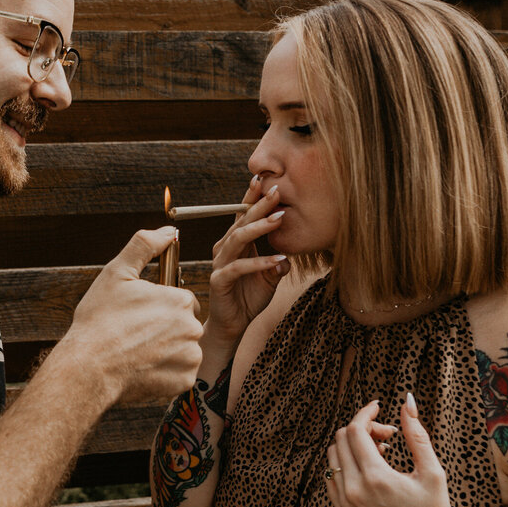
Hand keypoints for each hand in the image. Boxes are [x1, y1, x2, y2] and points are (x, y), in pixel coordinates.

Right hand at [66, 226, 203, 403]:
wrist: (88, 368)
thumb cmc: (99, 320)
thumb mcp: (117, 273)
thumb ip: (144, 245)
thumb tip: (168, 231)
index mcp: (180, 300)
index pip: (179, 300)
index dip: (157, 306)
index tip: (136, 316)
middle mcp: (192, 328)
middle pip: (183, 325)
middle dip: (165, 329)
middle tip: (135, 335)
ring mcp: (189, 357)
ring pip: (183, 350)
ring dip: (167, 351)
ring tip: (138, 353)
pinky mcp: (184, 382)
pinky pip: (180, 374)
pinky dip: (165, 373)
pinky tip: (143, 369)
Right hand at [206, 175, 290, 344]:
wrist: (232, 325)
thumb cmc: (249, 299)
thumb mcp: (270, 278)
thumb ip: (278, 265)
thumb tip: (288, 258)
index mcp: (235, 244)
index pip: (243, 216)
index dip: (253, 198)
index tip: (267, 180)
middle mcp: (225, 249)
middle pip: (241, 221)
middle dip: (259, 205)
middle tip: (277, 190)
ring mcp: (220, 263)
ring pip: (238, 239)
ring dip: (260, 227)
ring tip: (279, 218)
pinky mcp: (219, 280)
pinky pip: (239, 267)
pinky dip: (259, 263)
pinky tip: (278, 260)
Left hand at [326, 395, 461, 506]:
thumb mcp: (432, 472)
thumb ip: (417, 435)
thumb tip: (407, 402)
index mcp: (375, 478)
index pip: (355, 429)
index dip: (366, 413)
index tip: (379, 407)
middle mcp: (353, 490)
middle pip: (342, 438)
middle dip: (364, 428)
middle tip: (389, 437)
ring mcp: (344, 503)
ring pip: (333, 456)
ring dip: (354, 446)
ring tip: (383, 453)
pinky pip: (331, 476)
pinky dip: (346, 464)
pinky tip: (370, 470)